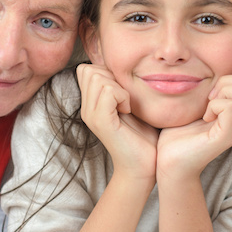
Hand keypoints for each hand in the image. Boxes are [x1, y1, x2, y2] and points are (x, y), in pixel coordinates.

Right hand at [76, 64, 157, 181]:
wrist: (144, 167)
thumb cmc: (143, 137)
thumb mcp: (131, 105)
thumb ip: (122, 87)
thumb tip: (129, 65)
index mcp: (91, 103)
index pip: (86, 69)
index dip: (106, 72)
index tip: (122, 92)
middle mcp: (86, 108)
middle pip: (89, 70)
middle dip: (112, 77)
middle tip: (125, 99)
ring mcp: (91, 116)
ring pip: (98, 78)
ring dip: (119, 87)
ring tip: (127, 106)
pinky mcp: (101, 122)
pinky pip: (108, 92)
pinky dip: (122, 97)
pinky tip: (128, 111)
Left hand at [156, 72, 231, 179]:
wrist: (170, 161)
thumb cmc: (180, 132)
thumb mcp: (200, 104)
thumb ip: (213, 90)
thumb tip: (214, 70)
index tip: (213, 92)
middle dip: (229, 82)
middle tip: (210, 98)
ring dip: (224, 92)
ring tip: (208, 108)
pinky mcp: (226, 137)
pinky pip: (230, 107)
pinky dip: (215, 105)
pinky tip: (205, 118)